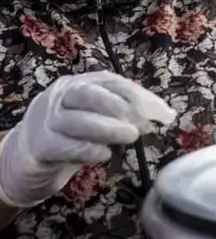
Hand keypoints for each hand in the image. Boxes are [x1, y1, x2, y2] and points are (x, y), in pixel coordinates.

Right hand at [0, 71, 175, 208]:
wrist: (26, 155)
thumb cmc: (72, 132)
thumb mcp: (97, 115)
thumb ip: (126, 112)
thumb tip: (166, 114)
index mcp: (78, 83)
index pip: (112, 82)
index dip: (139, 95)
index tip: (162, 113)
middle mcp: (60, 97)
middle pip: (89, 95)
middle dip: (120, 106)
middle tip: (143, 124)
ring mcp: (47, 120)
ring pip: (78, 120)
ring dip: (108, 129)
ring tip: (131, 137)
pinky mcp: (40, 146)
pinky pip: (65, 146)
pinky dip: (88, 149)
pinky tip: (105, 154)